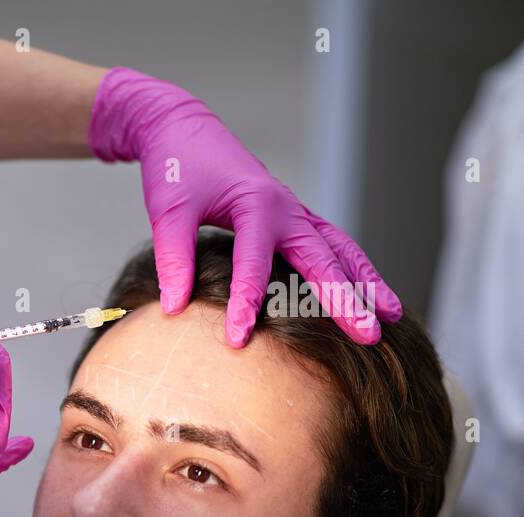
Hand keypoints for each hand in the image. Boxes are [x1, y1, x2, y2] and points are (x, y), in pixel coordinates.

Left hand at [89, 66, 401, 346]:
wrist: (183, 130)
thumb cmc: (176, 169)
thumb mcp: (167, 211)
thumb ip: (173, 259)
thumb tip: (175, 308)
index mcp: (255, 204)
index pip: (254, 263)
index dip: (246, 303)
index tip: (239, 341)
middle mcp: (285, 208)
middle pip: (322, 257)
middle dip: (346, 298)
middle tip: (369, 335)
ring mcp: (294, 212)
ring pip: (340, 249)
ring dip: (366, 282)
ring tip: (392, 316)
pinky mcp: (293, 217)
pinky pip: (331, 244)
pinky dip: (352, 267)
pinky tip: (368, 292)